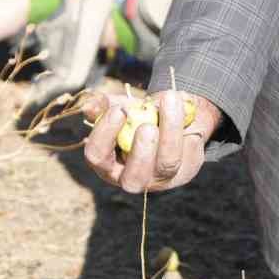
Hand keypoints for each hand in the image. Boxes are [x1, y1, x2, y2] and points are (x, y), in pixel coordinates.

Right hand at [82, 88, 218, 194]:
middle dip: (141, 152)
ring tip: (171, 100)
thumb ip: (102, 105)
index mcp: (108, 163)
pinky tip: (186, 113)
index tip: (119, 110)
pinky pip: (189, 152)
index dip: (105, 135)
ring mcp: (160, 178)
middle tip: (147, 126)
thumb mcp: (119, 107)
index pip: (97, 156)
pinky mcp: (185, 171)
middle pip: (134, 177)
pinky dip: (188, 127)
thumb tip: (89, 105)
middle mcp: (133, 178)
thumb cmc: (137, 116)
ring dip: (170, 131)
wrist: (172, 117)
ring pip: (167, 163)